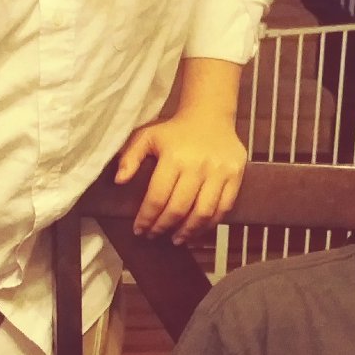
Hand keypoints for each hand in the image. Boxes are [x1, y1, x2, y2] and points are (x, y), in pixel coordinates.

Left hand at [115, 107, 245, 242]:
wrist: (210, 115)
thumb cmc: (175, 130)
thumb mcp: (147, 137)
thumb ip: (130, 157)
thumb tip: (119, 181)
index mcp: (174, 157)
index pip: (158, 197)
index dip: (147, 218)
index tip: (140, 229)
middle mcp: (198, 166)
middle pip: (179, 208)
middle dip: (163, 227)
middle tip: (154, 235)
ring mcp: (219, 171)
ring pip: (203, 212)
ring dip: (188, 231)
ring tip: (176, 239)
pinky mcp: (236, 175)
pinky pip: (224, 207)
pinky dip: (210, 224)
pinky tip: (197, 229)